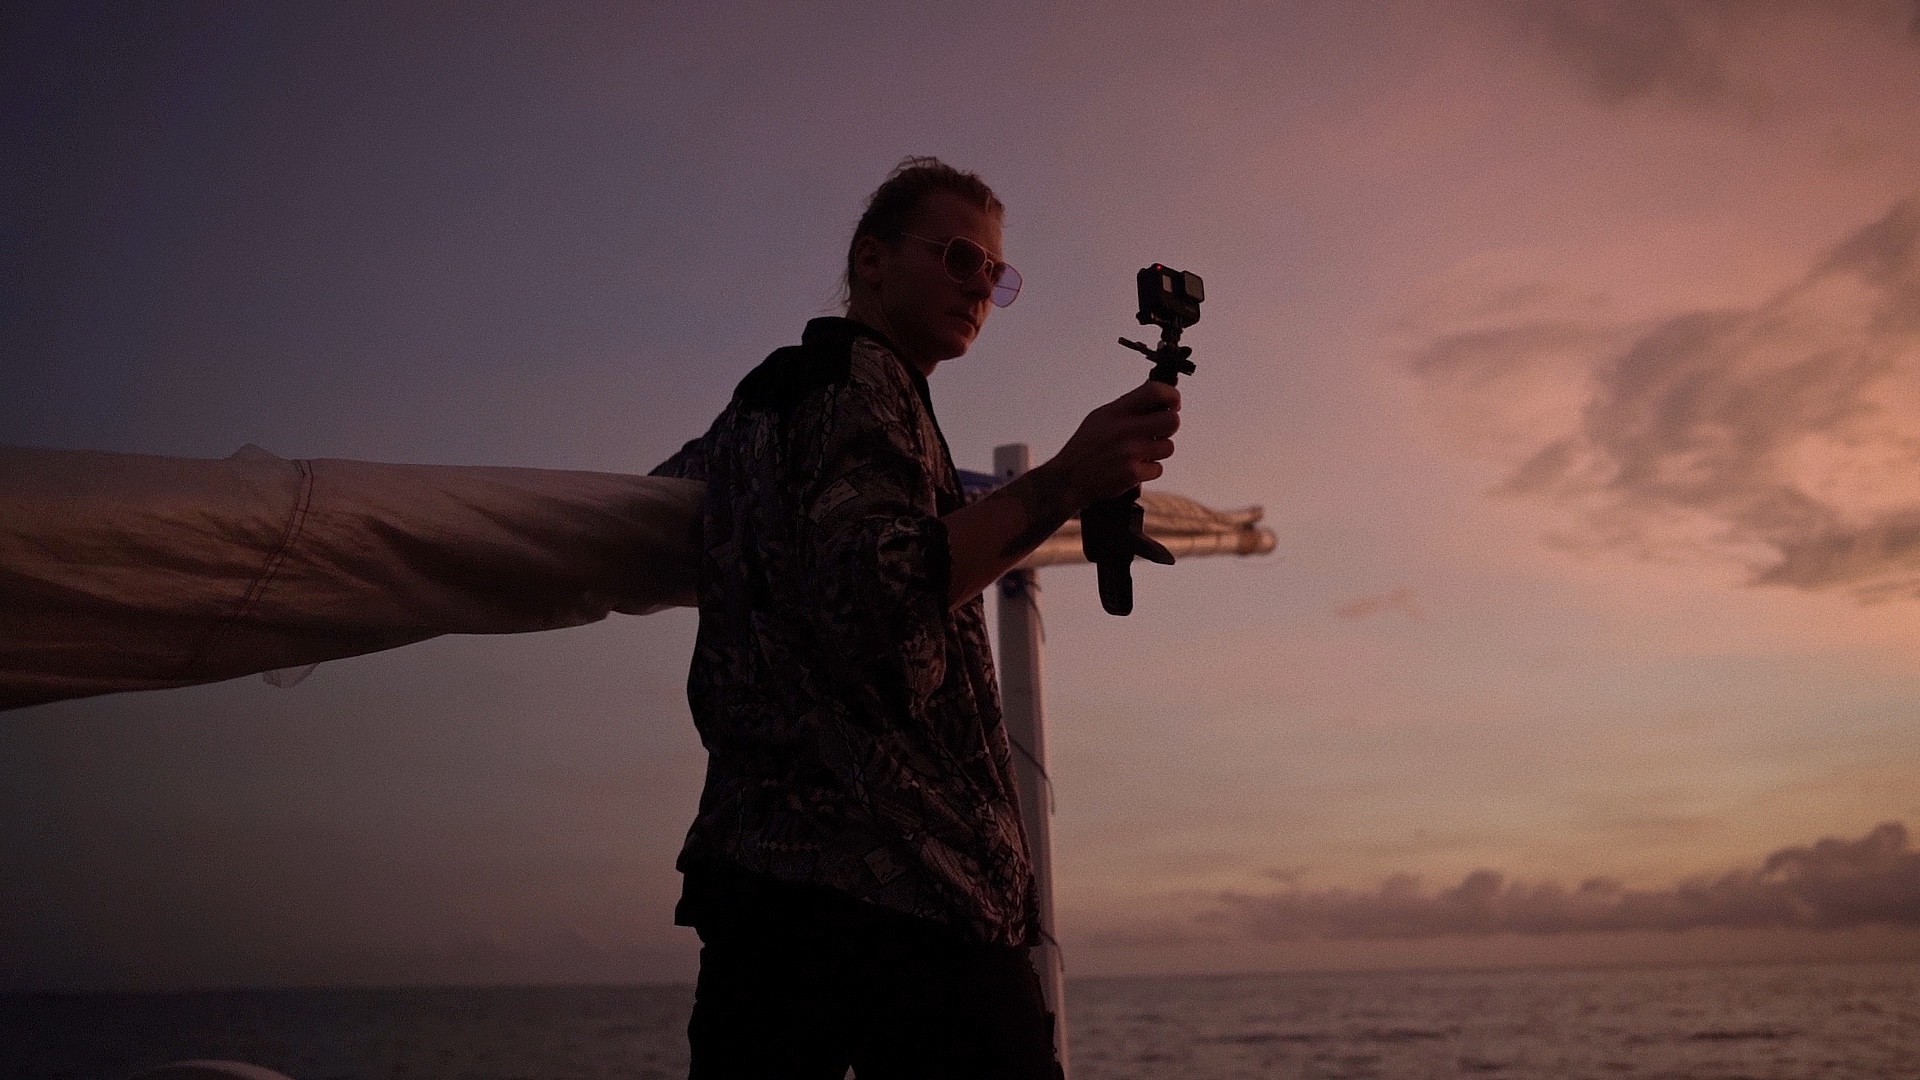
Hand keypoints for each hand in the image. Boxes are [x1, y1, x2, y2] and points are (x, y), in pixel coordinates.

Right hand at [1049, 380, 1180, 507]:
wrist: (1068, 479)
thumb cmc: (1085, 447)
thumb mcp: (1100, 417)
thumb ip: (1127, 407)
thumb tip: (1159, 398)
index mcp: (1116, 411)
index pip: (1155, 391)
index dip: (1172, 395)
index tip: (1173, 403)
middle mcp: (1124, 429)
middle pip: (1172, 421)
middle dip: (1169, 425)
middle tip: (1159, 430)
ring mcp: (1130, 452)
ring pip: (1168, 447)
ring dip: (1158, 450)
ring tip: (1140, 452)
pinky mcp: (1132, 474)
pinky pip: (1158, 468)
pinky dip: (1149, 470)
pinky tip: (1133, 467)